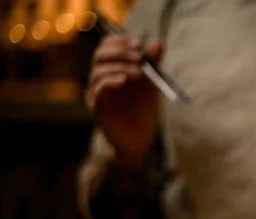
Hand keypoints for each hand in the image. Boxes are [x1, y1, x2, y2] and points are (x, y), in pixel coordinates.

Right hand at [85, 35, 163, 166]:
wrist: (140, 140)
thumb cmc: (144, 112)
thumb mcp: (152, 84)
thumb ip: (153, 64)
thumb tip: (158, 43)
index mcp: (112, 70)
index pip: (107, 47)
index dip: (121, 42)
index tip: (139, 44)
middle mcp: (101, 79)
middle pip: (100, 55)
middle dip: (120, 51)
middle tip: (139, 56)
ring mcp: (97, 93)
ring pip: (98, 70)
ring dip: (120, 66)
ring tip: (139, 73)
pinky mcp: (98, 107)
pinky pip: (99, 88)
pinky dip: (111, 80)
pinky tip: (125, 80)